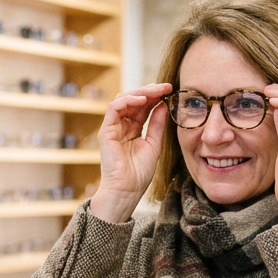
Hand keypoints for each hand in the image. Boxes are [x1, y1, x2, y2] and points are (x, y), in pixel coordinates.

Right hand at [88, 82, 170, 222]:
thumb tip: (163, 105)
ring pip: (123, 100)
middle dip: (150, 91)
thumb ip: (156, 125)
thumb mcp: (154, 144)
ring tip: (156, 90)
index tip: (171, 90)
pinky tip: (142, 100)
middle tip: (166, 86)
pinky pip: (114, 108)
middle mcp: (121, 126)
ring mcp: (112, 127)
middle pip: (134, 100)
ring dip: (141, 92)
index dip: (156, 96)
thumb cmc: (139, 174)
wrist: (127, 191)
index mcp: (132, 129)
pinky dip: (127, 100)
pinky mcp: (106, 131)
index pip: (143, 107)